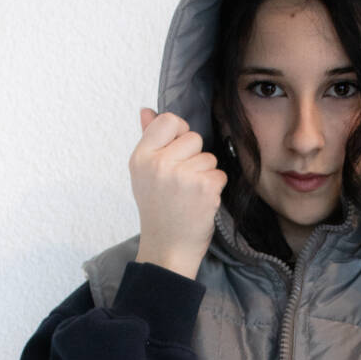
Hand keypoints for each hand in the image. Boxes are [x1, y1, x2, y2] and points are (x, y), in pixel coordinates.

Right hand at [130, 108, 228, 278]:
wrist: (168, 249)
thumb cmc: (158, 212)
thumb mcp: (144, 175)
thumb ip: (148, 140)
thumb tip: (147, 110)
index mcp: (141, 157)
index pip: (168, 120)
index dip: (179, 133)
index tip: (178, 152)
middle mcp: (159, 164)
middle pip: (193, 138)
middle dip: (194, 158)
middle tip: (182, 183)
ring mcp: (182, 176)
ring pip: (209, 157)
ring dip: (205, 175)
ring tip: (189, 195)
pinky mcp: (204, 188)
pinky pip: (219, 174)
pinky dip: (215, 189)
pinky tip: (200, 203)